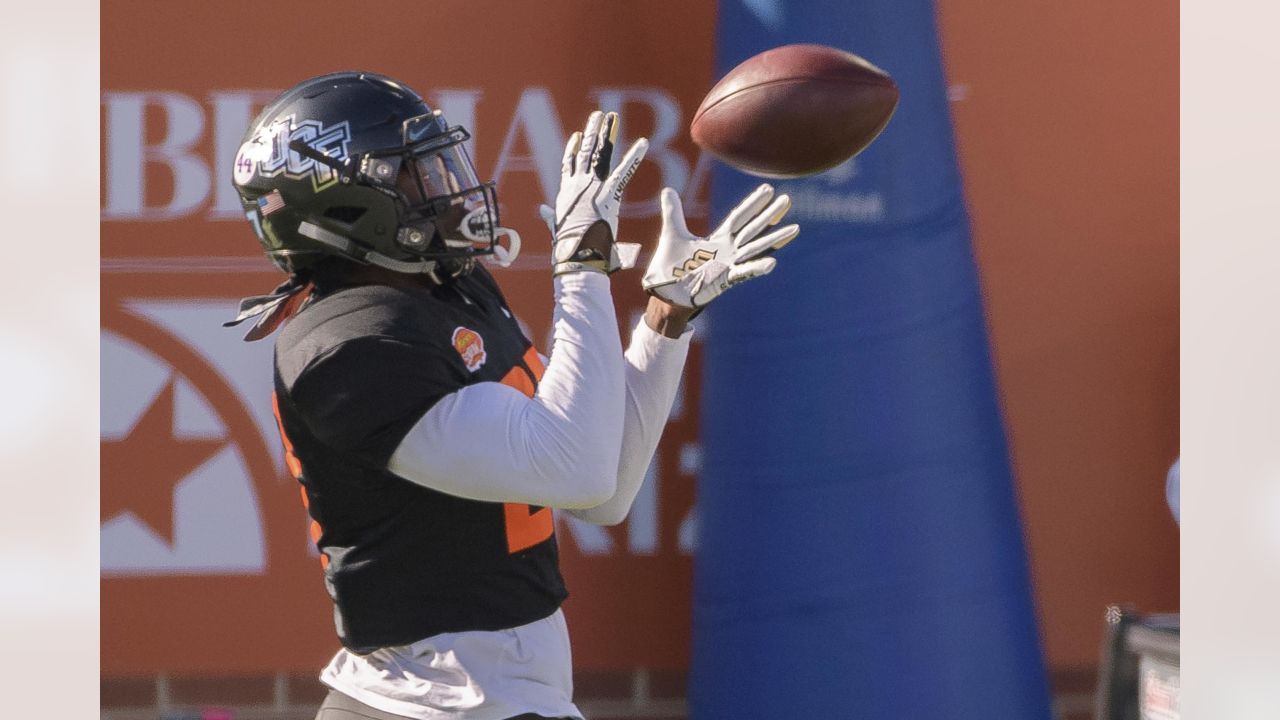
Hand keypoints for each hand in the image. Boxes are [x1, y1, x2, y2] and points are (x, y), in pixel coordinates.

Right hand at [538, 111, 647, 275]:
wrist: (576, 251)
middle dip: (593, 131)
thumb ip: (550, 216)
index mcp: (567, 191)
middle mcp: (579, 183)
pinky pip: (624, 170)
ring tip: (611, 117)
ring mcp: (593, 186)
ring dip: (607, 133)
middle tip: (598, 115)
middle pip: (586, 151)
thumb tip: (542, 209)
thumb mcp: (556, 226)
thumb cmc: (567, 244)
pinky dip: (634, 156)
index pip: (570, 164)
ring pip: (600, 153)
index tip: (577, 135)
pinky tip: (643, 143)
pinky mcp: (609, 192)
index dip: (574, 149)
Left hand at [642, 184, 798, 308]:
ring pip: (755, 249)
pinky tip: (772, 262)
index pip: (739, 217)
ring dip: (774, 239)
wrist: (665, 294)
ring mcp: (729, 266)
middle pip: (753, 229)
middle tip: (787, 199)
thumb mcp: (672, 234)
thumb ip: (673, 212)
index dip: (753, 204)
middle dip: (769, 215)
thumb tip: (668, 190)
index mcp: (718, 239)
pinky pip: (743, 273)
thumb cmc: (671, 268)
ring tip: (794, 229)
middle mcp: (728, 251)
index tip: (768, 189)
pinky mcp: (724, 280)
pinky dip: (757, 268)